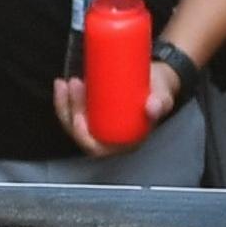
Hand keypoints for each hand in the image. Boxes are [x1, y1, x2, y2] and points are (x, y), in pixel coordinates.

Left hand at [48, 45, 184, 156]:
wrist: (156, 78)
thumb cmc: (159, 91)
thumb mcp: (163, 97)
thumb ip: (161, 103)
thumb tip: (152, 107)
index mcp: (122, 142)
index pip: (96, 148)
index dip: (82, 135)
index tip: (79, 115)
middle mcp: (107, 137)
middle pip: (79, 132)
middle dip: (69, 110)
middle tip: (73, 85)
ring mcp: (98, 124)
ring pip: (73, 121)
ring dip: (64, 104)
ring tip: (64, 83)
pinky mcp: (93, 112)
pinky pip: (74, 111)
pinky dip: (65, 100)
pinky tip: (62, 85)